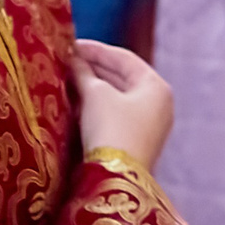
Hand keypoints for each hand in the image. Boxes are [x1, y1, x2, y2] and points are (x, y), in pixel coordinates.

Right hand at [74, 40, 171, 171]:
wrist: (117, 179)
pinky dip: (97, 107)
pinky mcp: (137, 144)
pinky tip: (76, 104)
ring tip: (67, 80)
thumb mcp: (95, 95)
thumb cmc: (111, 129)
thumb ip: (84, 73)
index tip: (70, 45)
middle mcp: (159, 104)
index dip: (95, 50)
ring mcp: (150, 126)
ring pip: (118, 98)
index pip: (124, 58)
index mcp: (156, 87)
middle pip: (122, 78)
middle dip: (93, 69)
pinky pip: (116, 116)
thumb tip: (73, 61)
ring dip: (93, 88)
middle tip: (66, 62)